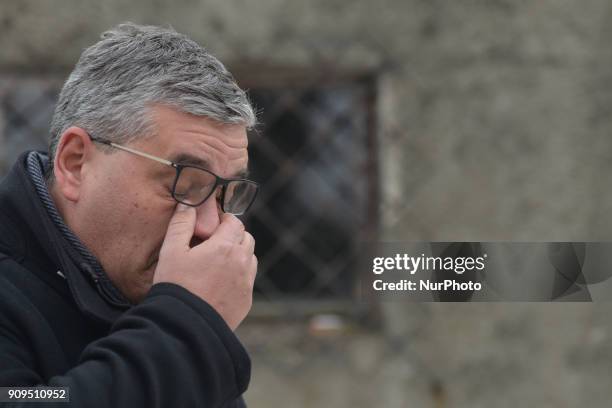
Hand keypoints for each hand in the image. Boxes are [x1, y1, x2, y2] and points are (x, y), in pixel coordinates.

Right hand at [153, 204, 256, 329]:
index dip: (223, 220)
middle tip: (212, 243)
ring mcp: (246, 283)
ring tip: (216, 263)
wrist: (184, 328)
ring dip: (238, 255)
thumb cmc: (175, 286)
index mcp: (225, 246)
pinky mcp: (246, 301)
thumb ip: (181, 223)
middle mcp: (242, 262)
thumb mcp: (171, 251)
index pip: (234, 222)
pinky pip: (248, 280)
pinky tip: (219, 282)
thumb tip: (189, 204)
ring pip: (250, 258)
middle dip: (233, 236)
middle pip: (246, 238)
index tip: (211, 226)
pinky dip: (239, 276)